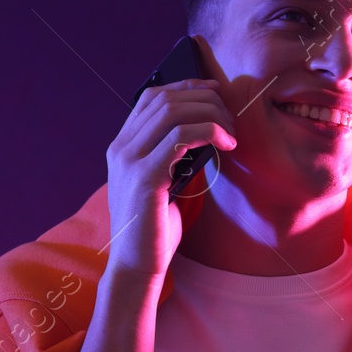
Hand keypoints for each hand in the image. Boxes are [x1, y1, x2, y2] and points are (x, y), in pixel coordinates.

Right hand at [103, 78, 235, 278]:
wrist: (137, 264)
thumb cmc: (153, 228)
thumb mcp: (161, 183)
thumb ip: (169, 156)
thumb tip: (202, 129)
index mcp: (121, 147)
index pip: (151, 98)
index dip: (185, 87)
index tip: (214, 92)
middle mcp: (120, 149)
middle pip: (165, 99)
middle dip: (204, 100)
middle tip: (230, 117)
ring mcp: (129, 161)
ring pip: (173, 112)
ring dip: (210, 114)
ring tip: (231, 132)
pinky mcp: (144, 176)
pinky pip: (181, 137)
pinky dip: (209, 131)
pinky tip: (226, 144)